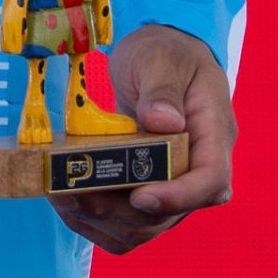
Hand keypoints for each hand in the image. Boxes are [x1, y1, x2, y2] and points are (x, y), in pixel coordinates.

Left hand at [47, 24, 234, 257]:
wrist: (161, 56)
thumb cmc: (166, 52)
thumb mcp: (162, 58)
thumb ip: (162, 89)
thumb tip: (163, 122)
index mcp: (213, 135)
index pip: (210, 181)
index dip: (177, 197)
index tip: (139, 195)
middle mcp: (199, 168)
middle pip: (172, 212)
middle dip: (124, 212)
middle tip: (78, 196)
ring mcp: (175, 184)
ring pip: (148, 225)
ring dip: (106, 220)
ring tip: (64, 198)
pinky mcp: (151, 189)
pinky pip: (131, 223)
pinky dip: (101, 223)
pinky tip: (71, 206)